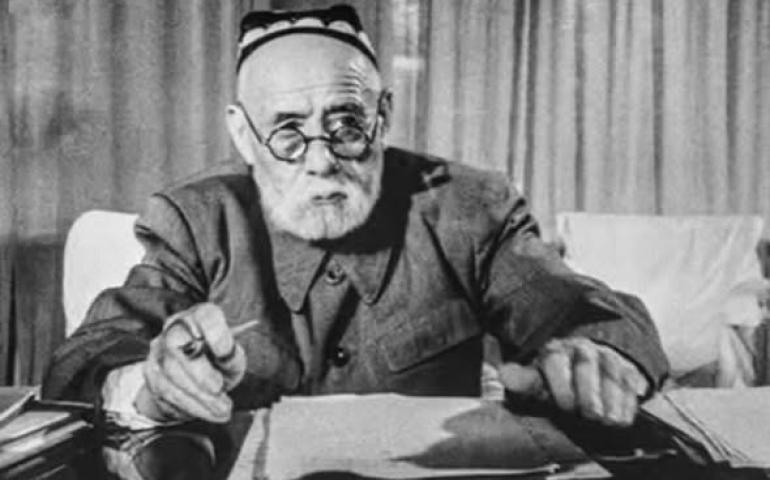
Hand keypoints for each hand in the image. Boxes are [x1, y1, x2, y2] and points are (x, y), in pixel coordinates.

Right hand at [135, 303, 246, 422]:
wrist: (197, 381)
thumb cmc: (219, 362)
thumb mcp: (233, 359)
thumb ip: (231, 356)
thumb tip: (224, 353)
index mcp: (201, 316)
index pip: (204, 315)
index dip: (214, 331)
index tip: (225, 352)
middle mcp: (175, 328)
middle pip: (176, 343)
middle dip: (200, 372)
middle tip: (219, 389)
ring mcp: (158, 350)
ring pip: (171, 373)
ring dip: (199, 396)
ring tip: (222, 410)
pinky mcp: (151, 373)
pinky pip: (166, 392)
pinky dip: (191, 406)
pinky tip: (210, 413)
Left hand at [499, 337, 647, 425]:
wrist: (584, 373)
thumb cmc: (556, 382)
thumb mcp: (537, 382)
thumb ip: (522, 380)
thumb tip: (503, 373)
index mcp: (554, 351)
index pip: (556, 359)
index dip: (561, 383)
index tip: (565, 405)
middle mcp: (581, 349)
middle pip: (586, 365)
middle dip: (589, 392)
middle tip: (589, 414)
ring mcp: (605, 357)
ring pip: (610, 372)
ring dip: (610, 398)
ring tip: (606, 419)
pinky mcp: (626, 369)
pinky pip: (630, 381)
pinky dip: (627, 400)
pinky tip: (621, 417)